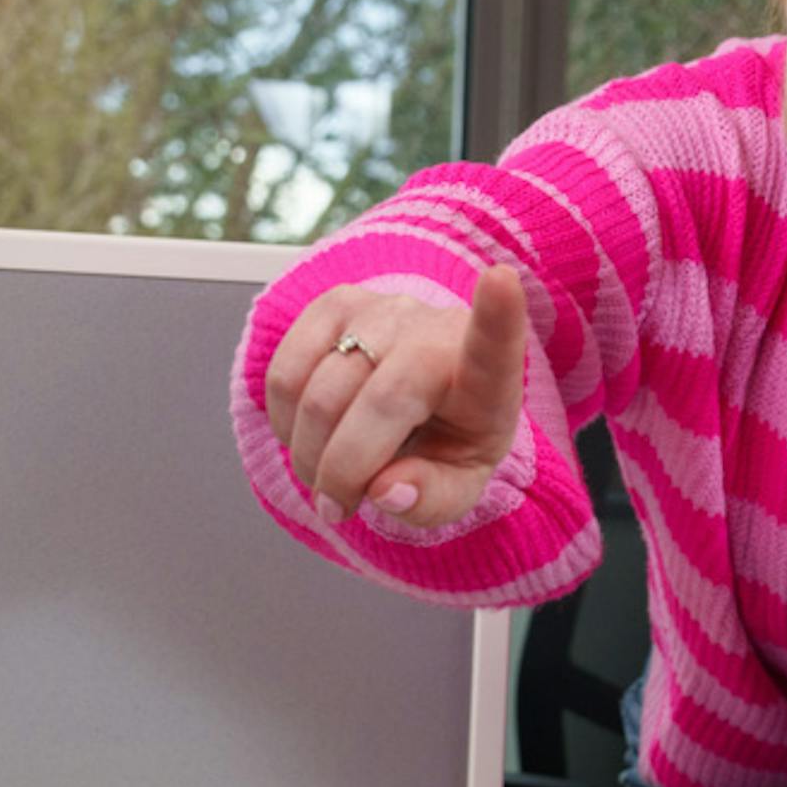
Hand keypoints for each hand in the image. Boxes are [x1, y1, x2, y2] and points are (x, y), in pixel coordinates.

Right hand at [260, 265, 532, 529]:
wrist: (422, 403)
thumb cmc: (446, 443)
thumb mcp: (455, 489)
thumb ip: (429, 500)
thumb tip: (385, 490)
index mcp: (485, 380)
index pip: (494, 344)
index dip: (497, 314)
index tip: (502, 280)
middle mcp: (435, 332)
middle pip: (379, 402)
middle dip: (342, 472)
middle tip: (336, 506)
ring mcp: (384, 311)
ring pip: (319, 393)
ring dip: (307, 455)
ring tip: (325, 477)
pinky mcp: (335, 304)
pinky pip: (284, 373)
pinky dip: (284, 422)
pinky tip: (307, 436)